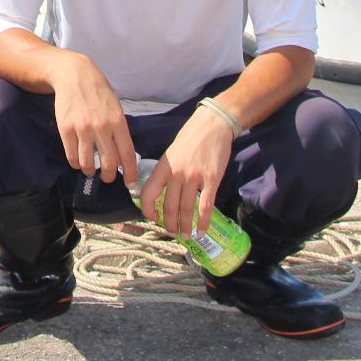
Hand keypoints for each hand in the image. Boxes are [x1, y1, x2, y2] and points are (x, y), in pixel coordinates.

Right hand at [49, 54, 136, 184]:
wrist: (74, 75)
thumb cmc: (98, 92)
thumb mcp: (115, 107)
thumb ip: (119, 130)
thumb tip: (122, 156)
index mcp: (118, 122)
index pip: (127, 154)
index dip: (130, 173)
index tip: (130, 184)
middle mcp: (101, 128)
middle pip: (108, 164)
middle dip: (108, 176)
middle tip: (107, 177)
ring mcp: (82, 129)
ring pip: (87, 164)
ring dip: (90, 171)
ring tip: (90, 170)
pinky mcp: (66, 129)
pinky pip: (71, 156)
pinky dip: (75, 163)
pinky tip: (77, 161)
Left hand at [138, 106, 233, 237]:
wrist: (212, 125)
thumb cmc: (190, 138)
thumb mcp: (170, 153)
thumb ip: (165, 172)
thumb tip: (159, 192)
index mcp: (163, 167)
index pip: (148, 193)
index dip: (148, 210)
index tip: (153, 218)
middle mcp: (176, 174)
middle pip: (169, 206)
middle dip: (169, 224)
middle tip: (171, 233)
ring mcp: (194, 177)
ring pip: (187, 209)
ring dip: (185, 226)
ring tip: (185, 235)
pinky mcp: (211, 179)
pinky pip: (206, 205)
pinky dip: (203, 222)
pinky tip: (202, 231)